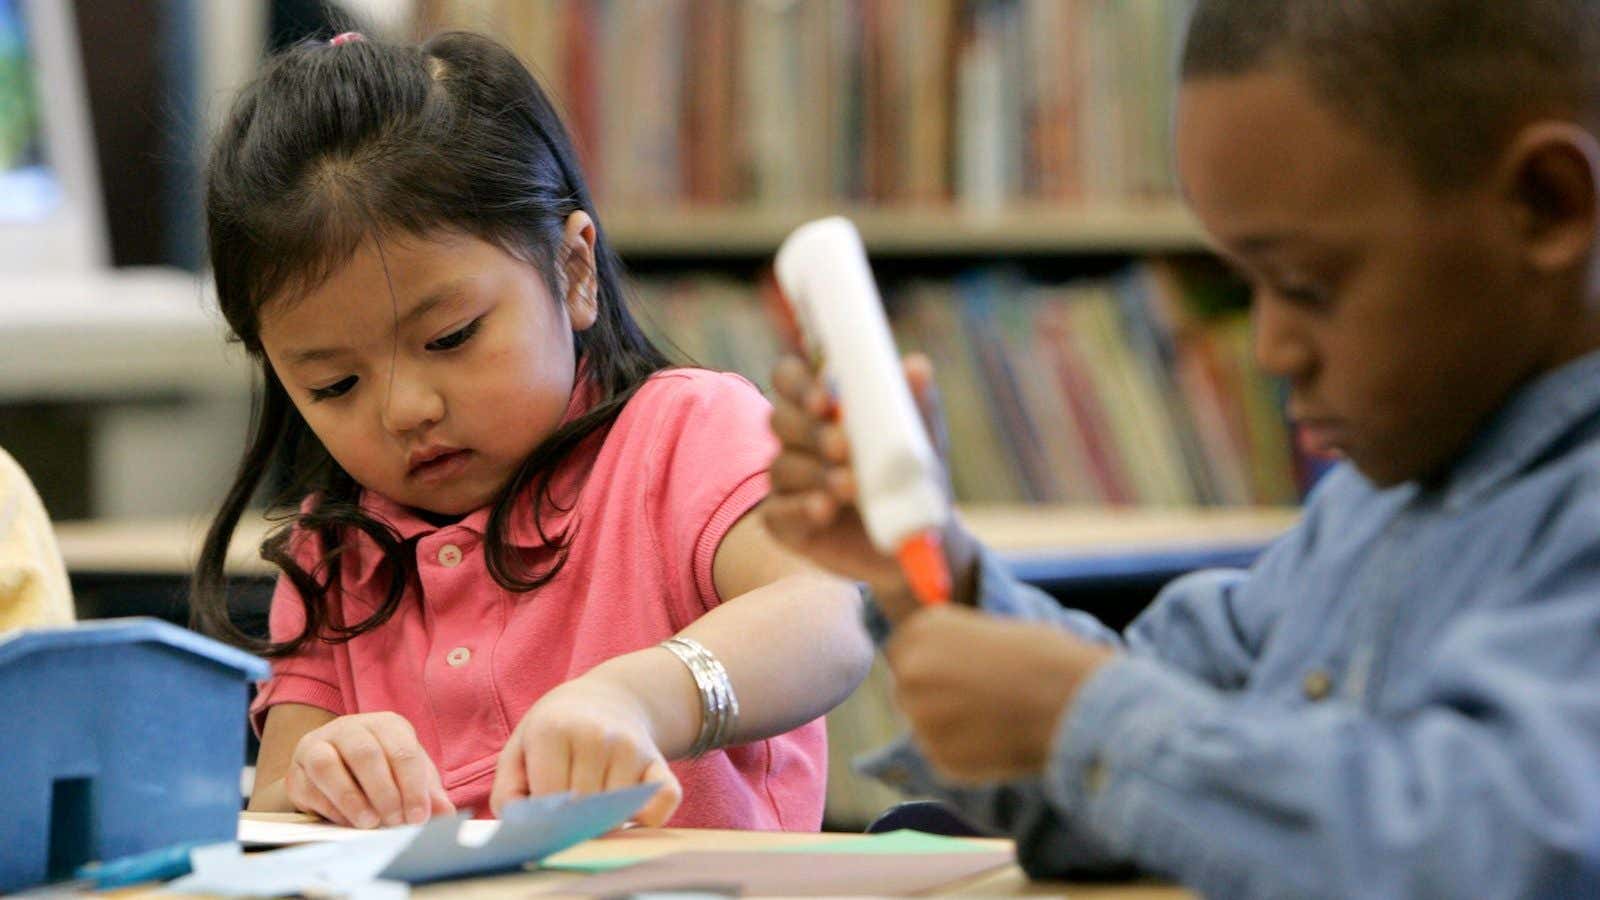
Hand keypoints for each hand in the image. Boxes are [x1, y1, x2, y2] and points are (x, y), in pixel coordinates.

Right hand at [285, 712, 454, 827]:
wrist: (335, 772)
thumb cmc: (382, 772)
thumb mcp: (408, 778)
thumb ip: (427, 794)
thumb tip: (446, 812)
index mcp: (385, 725)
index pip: (402, 751)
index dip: (413, 786)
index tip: (418, 817)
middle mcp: (350, 727)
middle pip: (365, 754)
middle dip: (383, 792)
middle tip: (395, 822)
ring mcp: (318, 744)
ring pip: (327, 764)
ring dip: (351, 798)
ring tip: (370, 823)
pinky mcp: (297, 768)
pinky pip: (308, 786)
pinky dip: (330, 807)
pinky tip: (347, 822)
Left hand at [490, 675, 682, 825]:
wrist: (605, 699)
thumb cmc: (555, 733)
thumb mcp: (518, 752)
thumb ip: (508, 795)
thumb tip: (525, 833)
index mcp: (553, 731)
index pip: (548, 800)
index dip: (544, 816)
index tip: (542, 810)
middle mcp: (596, 736)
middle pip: (582, 809)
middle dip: (573, 820)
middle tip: (567, 805)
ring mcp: (631, 748)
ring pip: (616, 814)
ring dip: (604, 820)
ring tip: (592, 798)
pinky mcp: (659, 762)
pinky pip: (662, 803)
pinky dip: (648, 818)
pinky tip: (627, 809)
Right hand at [765, 353, 977, 619]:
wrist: (920, 536)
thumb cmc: (913, 472)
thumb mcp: (921, 435)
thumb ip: (915, 400)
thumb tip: (916, 367)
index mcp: (821, 404)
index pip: (789, 375)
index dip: (797, 380)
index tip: (825, 397)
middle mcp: (798, 438)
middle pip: (779, 418)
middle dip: (810, 429)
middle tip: (843, 444)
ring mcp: (788, 481)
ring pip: (781, 466)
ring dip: (815, 473)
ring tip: (851, 486)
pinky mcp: (786, 522)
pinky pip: (778, 512)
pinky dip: (802, 509)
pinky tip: (826, 510)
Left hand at [885, 606, 1115, 783]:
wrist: (1073, 702)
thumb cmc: (1046, 658)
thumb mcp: (992, 630)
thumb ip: (954, 645)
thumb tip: (940, 661)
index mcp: (924, 629)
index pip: (902, 648)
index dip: (927, 660)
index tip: (949, 670)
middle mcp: (912, 670)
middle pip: (906, 687)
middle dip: (932, 694)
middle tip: (974, 699)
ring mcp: (922, 718)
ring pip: (923, 725)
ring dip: (947, 726)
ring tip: (993, 720)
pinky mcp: (940, 759)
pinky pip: (943, 755)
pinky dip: (965, 753)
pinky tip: (998, 741)